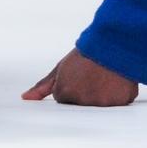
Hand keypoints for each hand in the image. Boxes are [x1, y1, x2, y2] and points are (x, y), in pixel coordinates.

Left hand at [22, 48, 138, 106]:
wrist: (113, 42)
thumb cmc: (87, 54)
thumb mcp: (60, 69)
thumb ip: (42, 87)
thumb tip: (25, 98)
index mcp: (65, 93)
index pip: (64, 99)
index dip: (71, 86)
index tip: (78, 76)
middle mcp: (83, 101)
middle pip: (81, 105)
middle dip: (85, 93)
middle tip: (92, 76)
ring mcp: (103, 103)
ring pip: (99, 105)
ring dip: (102, 95)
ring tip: (104, 77)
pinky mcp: (121, 102)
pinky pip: (117, 104)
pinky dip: (117, 95)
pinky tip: (116, 81)